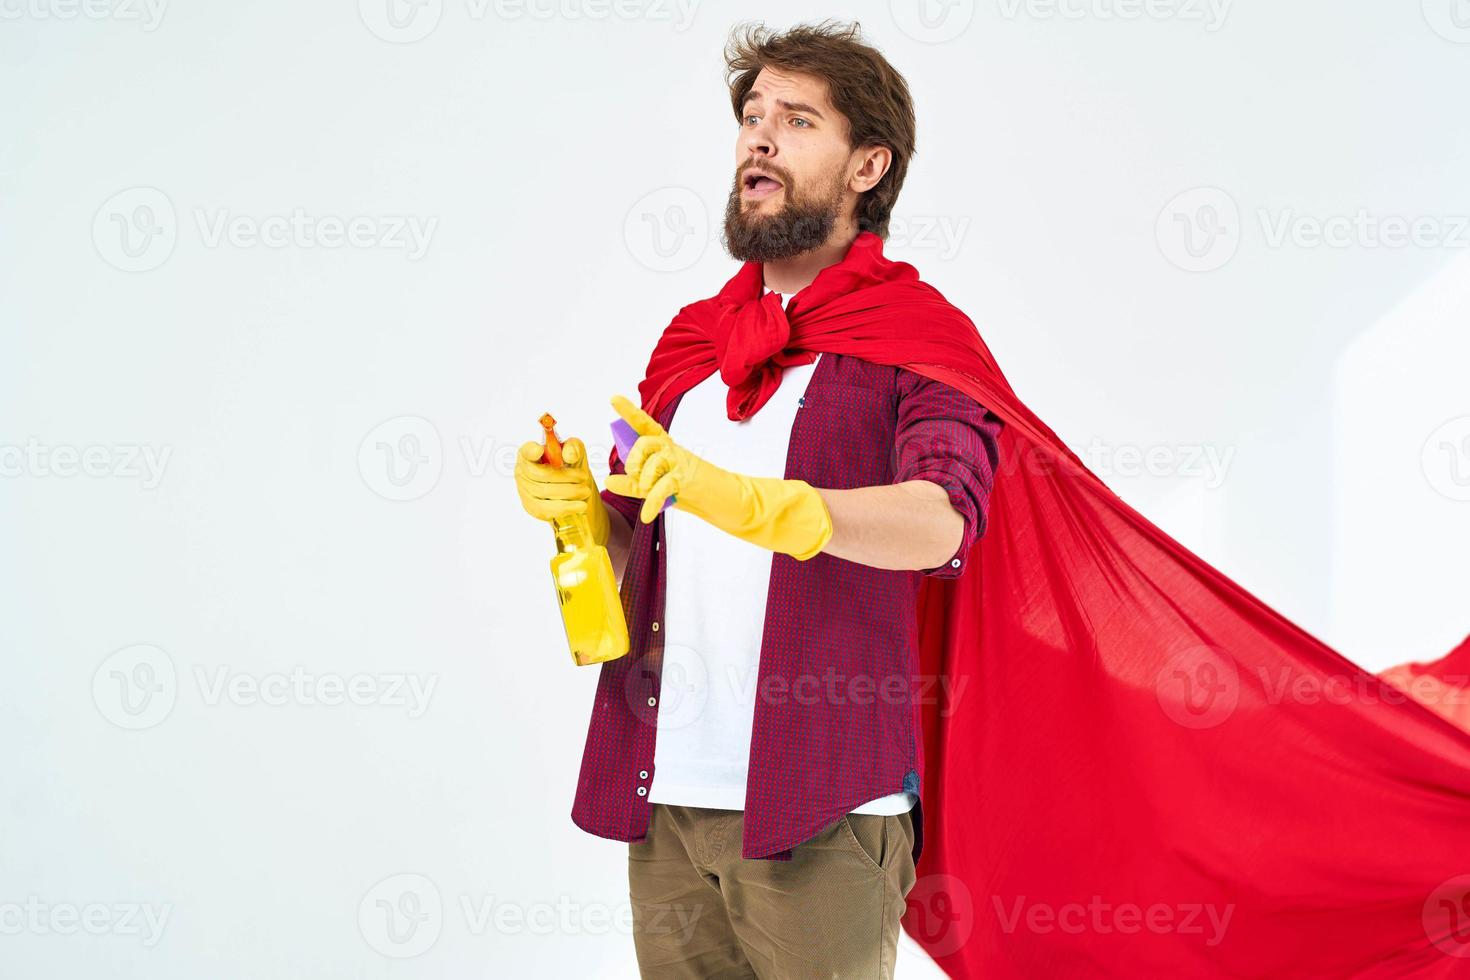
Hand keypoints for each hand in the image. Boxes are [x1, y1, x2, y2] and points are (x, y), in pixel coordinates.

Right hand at [514, 436, 610, 546]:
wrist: (572, 488)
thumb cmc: (568, 466)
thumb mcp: (574, 452)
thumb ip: (574, 447)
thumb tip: (569, 455)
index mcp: (529, 453)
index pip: (526, 451)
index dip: (531, 450)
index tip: (539, 449)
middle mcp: (523, 471)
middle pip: (541, 474)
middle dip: (566, 476)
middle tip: (584, 477)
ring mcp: (525, 491)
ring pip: (545, 492)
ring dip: (569, 492)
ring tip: (585, 491)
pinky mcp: (532, 507)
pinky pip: (547, 509)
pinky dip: (566, 507)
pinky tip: (580, 505)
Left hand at [602, 394, 832, 560]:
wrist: (730, 502)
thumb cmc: (695, 492)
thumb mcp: (660, 487)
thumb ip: (635, 484)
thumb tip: (609, 481)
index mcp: (667, 447)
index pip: (645, 425)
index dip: (629, 411)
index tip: (613, 397)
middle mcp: (674, 450)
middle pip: (644, 443)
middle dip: (633, 461)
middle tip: (636, 476)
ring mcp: (682, 462)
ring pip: (651, 464)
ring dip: (644, 484)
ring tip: (650, 498)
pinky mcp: (689, 478)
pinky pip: (661, 487)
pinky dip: (651, 503)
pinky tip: (646, 515)